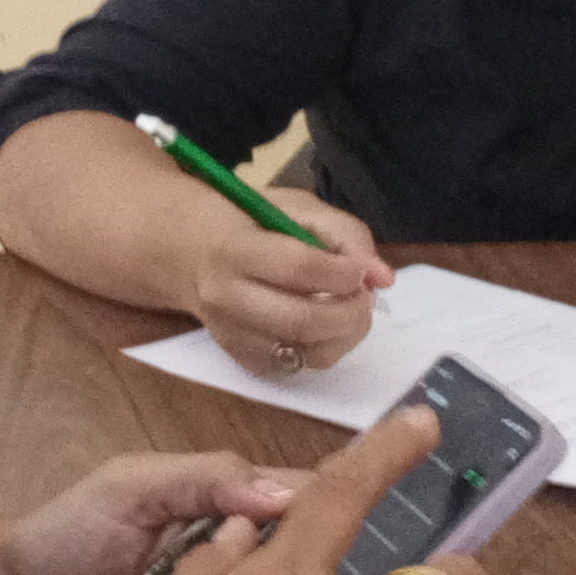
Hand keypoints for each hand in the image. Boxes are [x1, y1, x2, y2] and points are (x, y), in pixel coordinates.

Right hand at [189, 190, 393, 378]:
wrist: (192, 252)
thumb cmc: (252, 223)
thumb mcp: (297, 207)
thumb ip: (346, 234)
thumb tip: (382, 277)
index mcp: (234, 250)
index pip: (298, 269)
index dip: (343, 272)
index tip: (362, 269)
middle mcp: (225, 298)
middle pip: (301, 321)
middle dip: (350, 313)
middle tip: (364, 297)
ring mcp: (231, 335)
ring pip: (303, 355)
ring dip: (343, 336)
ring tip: (348, 310)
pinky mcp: (241, 359)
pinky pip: (296, 367)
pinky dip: (323, 349)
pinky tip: (324, 326)